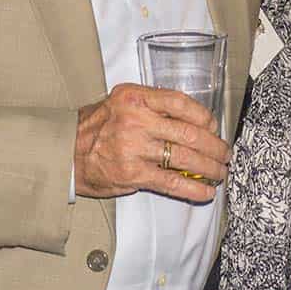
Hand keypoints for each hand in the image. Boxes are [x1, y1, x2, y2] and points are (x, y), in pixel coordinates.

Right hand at [74, 83, 228, 202]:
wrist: (65, 152)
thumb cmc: (98, 127)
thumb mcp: (121, 103)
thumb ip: (152, 106)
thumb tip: (194, 122)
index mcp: (135, 97)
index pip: (180, 102)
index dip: (204, 116)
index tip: (214, 126)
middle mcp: (135, 120)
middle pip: (189, 133)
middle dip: (214, 146)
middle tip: (225, 153)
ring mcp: (134, 148)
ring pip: (185, 158)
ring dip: (209, 168)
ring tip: (219, 172)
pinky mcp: (132, 174)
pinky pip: (172, 182)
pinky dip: (193, 188)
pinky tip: (206, 191)